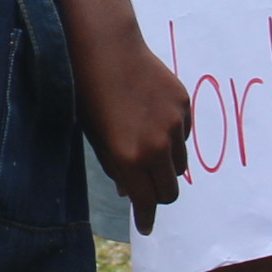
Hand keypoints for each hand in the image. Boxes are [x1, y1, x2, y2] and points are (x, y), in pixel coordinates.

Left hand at [73, 28, 192, 230]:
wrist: (106, 45)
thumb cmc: (88, 91)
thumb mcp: (94, 135)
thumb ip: (114, 166)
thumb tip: (129, 191)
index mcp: (129, 157)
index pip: (147, 202)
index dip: (146, 217)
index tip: (145, 225)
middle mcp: (156, 146)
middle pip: (169, 190)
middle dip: (157, 196)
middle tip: (146, 191)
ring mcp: (174, 125)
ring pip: (179, 165)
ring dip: (165, 166)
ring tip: (145, 147)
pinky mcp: (184, 106)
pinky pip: (183, 136)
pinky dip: (172, 139)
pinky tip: (151, 119)